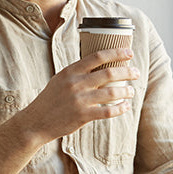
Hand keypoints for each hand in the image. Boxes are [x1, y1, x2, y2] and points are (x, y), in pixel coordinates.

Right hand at [18, 47, 138, 142]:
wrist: (36, 121)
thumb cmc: (50, 99)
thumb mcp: (60, 79)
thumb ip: (78, 72)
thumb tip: (100, 64)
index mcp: (70, 71)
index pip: (97, 56)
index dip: (116, 53)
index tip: (129, 53)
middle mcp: (76, 83)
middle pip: (109, 73)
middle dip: (127, 72)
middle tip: (136, 72)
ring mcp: (80, 100)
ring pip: (111, 92)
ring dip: (126, 91)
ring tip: (131, 91)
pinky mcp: (83, 116)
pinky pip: (108, 111)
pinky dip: (120, 108)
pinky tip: (125, 106)